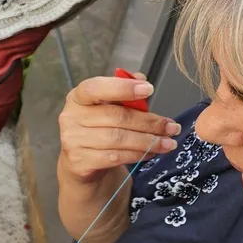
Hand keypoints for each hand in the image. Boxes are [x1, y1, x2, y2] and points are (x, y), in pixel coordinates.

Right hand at [59, 74, 182, 183]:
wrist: (82, 163)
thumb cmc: (99, 129)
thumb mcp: (109, 107)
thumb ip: (123, 92)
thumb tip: (140, 78)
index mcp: (77, 98)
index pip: (96, 88)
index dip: (122, 88)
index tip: (149, 89)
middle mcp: (71, 118)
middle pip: (116, 117)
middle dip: (149, 122)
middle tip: (172, 127)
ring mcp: (73, 141)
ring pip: (118, 139)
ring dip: (148, 141)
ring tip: (168, 143)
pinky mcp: (80, 162)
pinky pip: (115, 157)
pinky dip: (137, 154)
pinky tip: (151, 153)